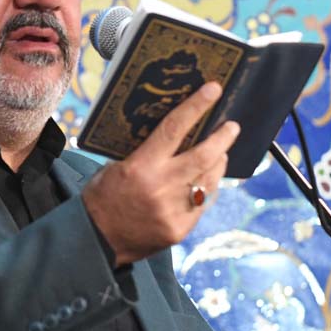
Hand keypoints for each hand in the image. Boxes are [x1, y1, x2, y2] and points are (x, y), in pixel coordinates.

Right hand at [82, 83, 239, 266]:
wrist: (98, 239)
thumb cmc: (104, 196)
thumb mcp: (117, 167)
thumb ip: (146, 153)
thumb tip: (175, 134)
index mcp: (141, 166)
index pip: (174, 129)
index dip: (196, 106)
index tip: (213, 90)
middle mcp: (161, 187)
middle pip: (204, 155)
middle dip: (223, 138)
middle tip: (232, 126)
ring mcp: (173, 211)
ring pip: (209, 180)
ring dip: (218, 163)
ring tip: (221, 153)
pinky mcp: (180, 229)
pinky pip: (202, 204)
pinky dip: (207, 189)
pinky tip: (205, 182)